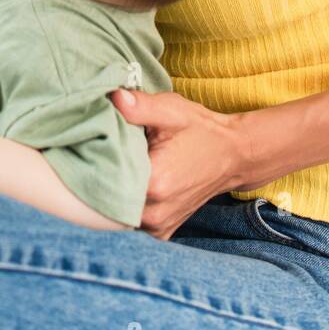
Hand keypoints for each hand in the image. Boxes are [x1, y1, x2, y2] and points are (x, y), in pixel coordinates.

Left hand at [110, 89, 247, 239]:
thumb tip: (112, 97)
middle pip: (107, 197)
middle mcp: (154, 213)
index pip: (104, 174)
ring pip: (116, 212)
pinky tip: (131, 183)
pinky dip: (127, 203)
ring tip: (120, 166)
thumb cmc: (201, 131)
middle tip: (104, 151)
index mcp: (154, 183)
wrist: (232, 156)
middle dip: (102, 174)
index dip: (96, 155)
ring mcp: (158, 228)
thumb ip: (139, 106)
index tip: (95, 141)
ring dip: (114, 191)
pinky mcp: (161, 232)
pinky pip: (131, 222)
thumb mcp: (171, 110)